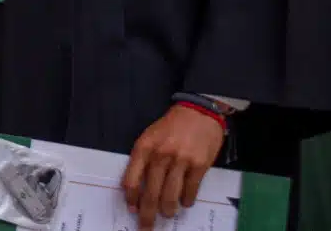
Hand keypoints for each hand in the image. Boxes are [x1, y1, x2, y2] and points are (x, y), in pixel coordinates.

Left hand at [121, 105, 225, 229]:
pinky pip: (190, 190)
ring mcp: (181, 161)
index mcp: (144, 147)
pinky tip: (185, 203)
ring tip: (167, 214)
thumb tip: (138, 187)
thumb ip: (143, 159)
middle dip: (147, 214)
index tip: (132, 209)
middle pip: (151, 192)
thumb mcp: (150, 136)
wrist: (198, 112)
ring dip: (168, 210)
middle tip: (146, 226)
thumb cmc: (171, 126)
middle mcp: (160, 155)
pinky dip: (187, 200)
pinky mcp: (199, 165)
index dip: (131, 198)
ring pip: (170, 195)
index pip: (132, 179)